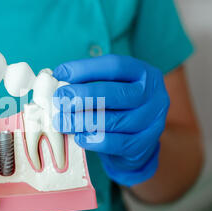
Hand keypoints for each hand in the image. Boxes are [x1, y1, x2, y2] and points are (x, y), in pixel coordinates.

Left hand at [52, 54, 169, 185]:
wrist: (139, 142)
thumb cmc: (118, 108)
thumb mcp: (111, 89)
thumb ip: (90, 83)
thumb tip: (58, 79)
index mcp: (144, 73)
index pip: (114, 66)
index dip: (85, 69)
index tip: (60, 74)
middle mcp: (153, 95)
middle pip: (115, 94)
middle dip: (82, 96)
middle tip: (60, 99)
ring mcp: (152, 121)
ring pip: (113, 120)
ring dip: (82, 121)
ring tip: (62, 121)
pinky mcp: (144, 144)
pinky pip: (116, 143)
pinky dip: (94, 141)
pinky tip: (79, 137)